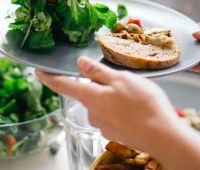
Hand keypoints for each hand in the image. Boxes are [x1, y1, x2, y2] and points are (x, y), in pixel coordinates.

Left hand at [35, 57, 180, 151]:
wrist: (161, 136)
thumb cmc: (143, 105)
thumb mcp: (121, 79)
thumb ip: (98, 72)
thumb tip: (80, 63)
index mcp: (90, 97)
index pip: (63, 85)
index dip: (49, 77)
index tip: (38, 71)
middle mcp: (93, 113)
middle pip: (88, 93)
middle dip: (99, 85)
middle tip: (121, 79)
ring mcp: (104, 125)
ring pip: (103, 104)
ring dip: (113, 98)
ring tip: (136, 94)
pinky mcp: (116, 133)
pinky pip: (114, 115)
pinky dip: (122, 109)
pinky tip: (138, 108)